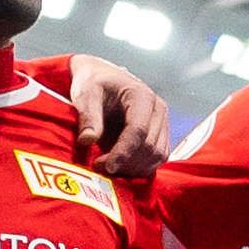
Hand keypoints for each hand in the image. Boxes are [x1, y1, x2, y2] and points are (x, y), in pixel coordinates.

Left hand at [66, 57, 173, 179]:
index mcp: (142, 96)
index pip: (138, 130)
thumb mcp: (86, 94)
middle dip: (126, 162)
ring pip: (157, 156)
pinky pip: (157, 159)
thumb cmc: (95, 84)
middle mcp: (158, 110)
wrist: (105, 79)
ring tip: (109, 168)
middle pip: (150, 146)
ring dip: (134, 168)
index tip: (106, 166)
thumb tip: (87, 140)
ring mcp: (163, 123)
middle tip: (100, 167)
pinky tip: (120, 167)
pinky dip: (140, 168)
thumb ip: (88, 117)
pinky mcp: (161, 136)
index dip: (124, 152)